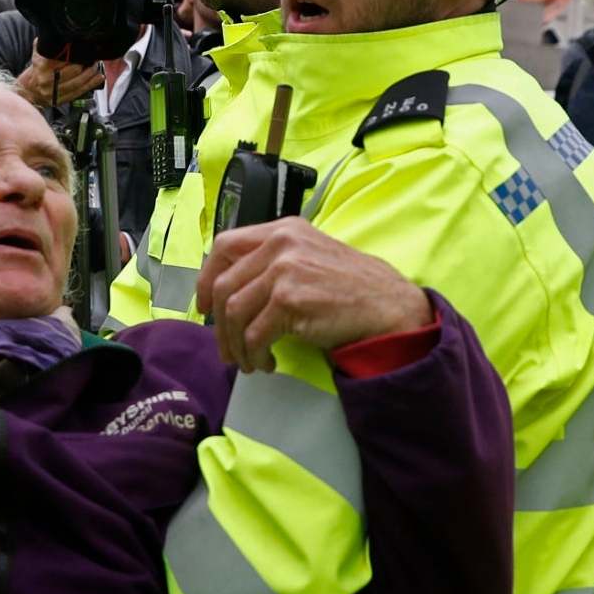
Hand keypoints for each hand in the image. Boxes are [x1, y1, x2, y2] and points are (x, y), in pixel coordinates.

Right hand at [16, 53, 106, 107]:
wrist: (28, 90)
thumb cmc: (36, 71)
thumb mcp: (37, 56)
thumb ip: (46, 45)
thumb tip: (55, 33)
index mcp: (42, 66)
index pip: (63, 58)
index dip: (76, 54)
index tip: (84, 49)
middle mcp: (47, 80)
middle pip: (73, 70)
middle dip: (86, 63)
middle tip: (93, 57)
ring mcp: (54, 92)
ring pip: (77, 82)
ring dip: (90, 73)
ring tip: (96, 66)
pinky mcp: (60, 100)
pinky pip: (79, 92)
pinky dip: (90, 84)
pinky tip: (98, 78)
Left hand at [195, 217, 429, 372]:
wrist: (387, 306)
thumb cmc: (352, 288)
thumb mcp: (311, 256)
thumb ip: (274, 262)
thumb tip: (232, 292)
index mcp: (283, 230)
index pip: (224, 246)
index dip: (207, 278)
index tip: (205, 305)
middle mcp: (281, 244)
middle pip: (223, 284)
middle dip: (219, 324)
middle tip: (227, 348)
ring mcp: (285, 270)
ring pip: (234, 312)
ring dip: (236, 344)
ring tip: (248, 361)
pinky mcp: (291, 300)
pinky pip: (255, 334)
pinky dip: (254, 354)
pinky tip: (266, 362)